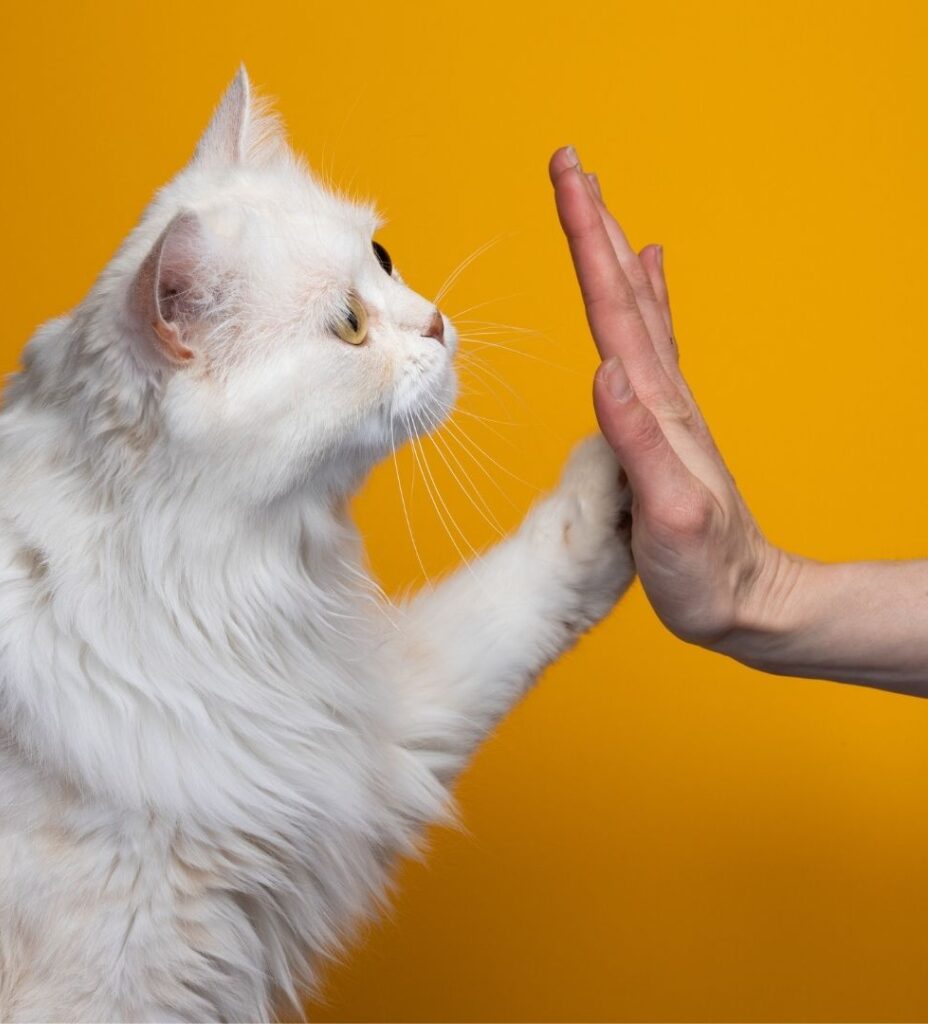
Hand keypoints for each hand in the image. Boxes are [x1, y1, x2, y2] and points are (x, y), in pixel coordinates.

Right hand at [547, 147, 800, 652]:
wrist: (743, 598)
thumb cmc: (703, 568)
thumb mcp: (669, 512)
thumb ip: (638, 442)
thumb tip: (605, 371)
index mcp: (656, 406)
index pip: (613, 310)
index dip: (588, 244)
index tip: (568, 182)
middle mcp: (662, 394)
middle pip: (621, 293)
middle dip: (593, 225)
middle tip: (570, 166)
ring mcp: (664, 405)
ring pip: (633, 311)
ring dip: (611, 253)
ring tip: (598, 207)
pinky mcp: (661, 424)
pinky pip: (649, 346)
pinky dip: (643, 301)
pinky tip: (643, 279)